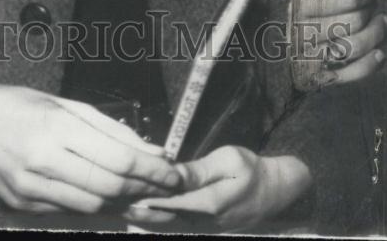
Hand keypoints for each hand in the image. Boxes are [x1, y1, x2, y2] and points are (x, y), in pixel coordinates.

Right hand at [0, 81, 179, 213]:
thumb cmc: (18, 105)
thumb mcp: (64, 104)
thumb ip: (108, 127)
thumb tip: (149, 149)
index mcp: (56, 128)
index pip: (118, 159)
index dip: (152, 171)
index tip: (174, 174)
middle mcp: (43, 161)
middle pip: (110, 187)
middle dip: (144, 189)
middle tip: (166, 186)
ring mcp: (31, 188)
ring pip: (94, 206)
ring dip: (123, 201)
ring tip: (142, 191)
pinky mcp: (24, 206)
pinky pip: (71, 210)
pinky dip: (95, 205)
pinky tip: (107, 194)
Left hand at [125, 146, 310, 230]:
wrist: (275, 193)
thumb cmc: (251, 170)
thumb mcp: (227, 161)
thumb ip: (198, 171)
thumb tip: (172, 174)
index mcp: (208, 203)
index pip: (168, 202)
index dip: (144, 197)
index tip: (122, 192)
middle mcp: (203, 220)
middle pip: (163, 218)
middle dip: (137, 211)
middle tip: (111, 202)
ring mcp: (203, 226)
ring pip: (167, 224)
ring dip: (143, 216)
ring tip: (118, 206)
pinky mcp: (203, 225)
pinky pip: (174, 224)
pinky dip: (156, 218)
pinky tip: (139, 210)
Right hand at [290, 0, 386, 89]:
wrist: (246, 39)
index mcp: (293, 2)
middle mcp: (299, 31)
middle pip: (352, 23)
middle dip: (369, 13)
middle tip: (374, 6)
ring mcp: (305, 57)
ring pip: (352, 48)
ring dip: (376, 36)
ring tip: (383, 24)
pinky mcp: (311, 77)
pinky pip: (347, 75)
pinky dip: (368, 66)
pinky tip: (380, 53)